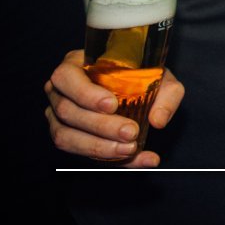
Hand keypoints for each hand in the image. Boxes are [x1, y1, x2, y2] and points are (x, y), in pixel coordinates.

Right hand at [44, 48, 183, 166]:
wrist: (139, 90)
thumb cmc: (143, 76)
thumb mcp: (161, 77)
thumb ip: (167, 94)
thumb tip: (157, 120)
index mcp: (75, 65)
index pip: (66, 77)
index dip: (85, 93)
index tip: (112, 105)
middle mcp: (60, 90)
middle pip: (67, 111)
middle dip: (100, 125)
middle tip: (130, 132)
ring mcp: (57, 116)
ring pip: (65, 136)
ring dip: (98, 146)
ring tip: (130, 148)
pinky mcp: (67, 137)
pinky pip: (80, 153)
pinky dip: (110, 159)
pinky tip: (137, 159)